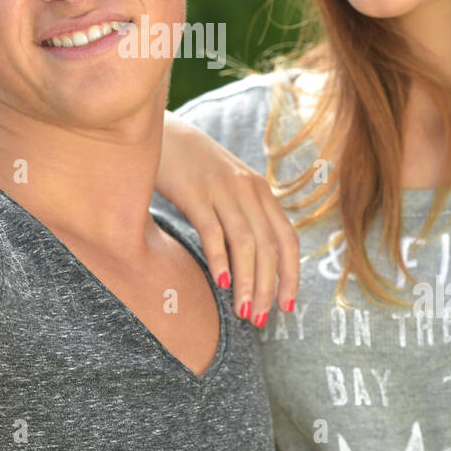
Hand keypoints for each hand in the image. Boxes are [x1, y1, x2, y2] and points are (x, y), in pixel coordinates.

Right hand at [158, 112, 299, 325]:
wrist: (160, 131)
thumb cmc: (192, 167)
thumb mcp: (227, 186)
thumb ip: (243, 214)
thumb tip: (252, 260)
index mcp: (260, 191)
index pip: (287, 239)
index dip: (290, 275)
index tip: (287, 306)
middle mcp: (247, 190)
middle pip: (268, 246)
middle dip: (267, 287)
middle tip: (260, 318)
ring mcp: (222, 190)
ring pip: (246, 244)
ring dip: (247, 282)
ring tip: (243, 312)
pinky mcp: (194, 192)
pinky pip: (213, 231)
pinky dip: (220, 259)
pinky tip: (220, 283)